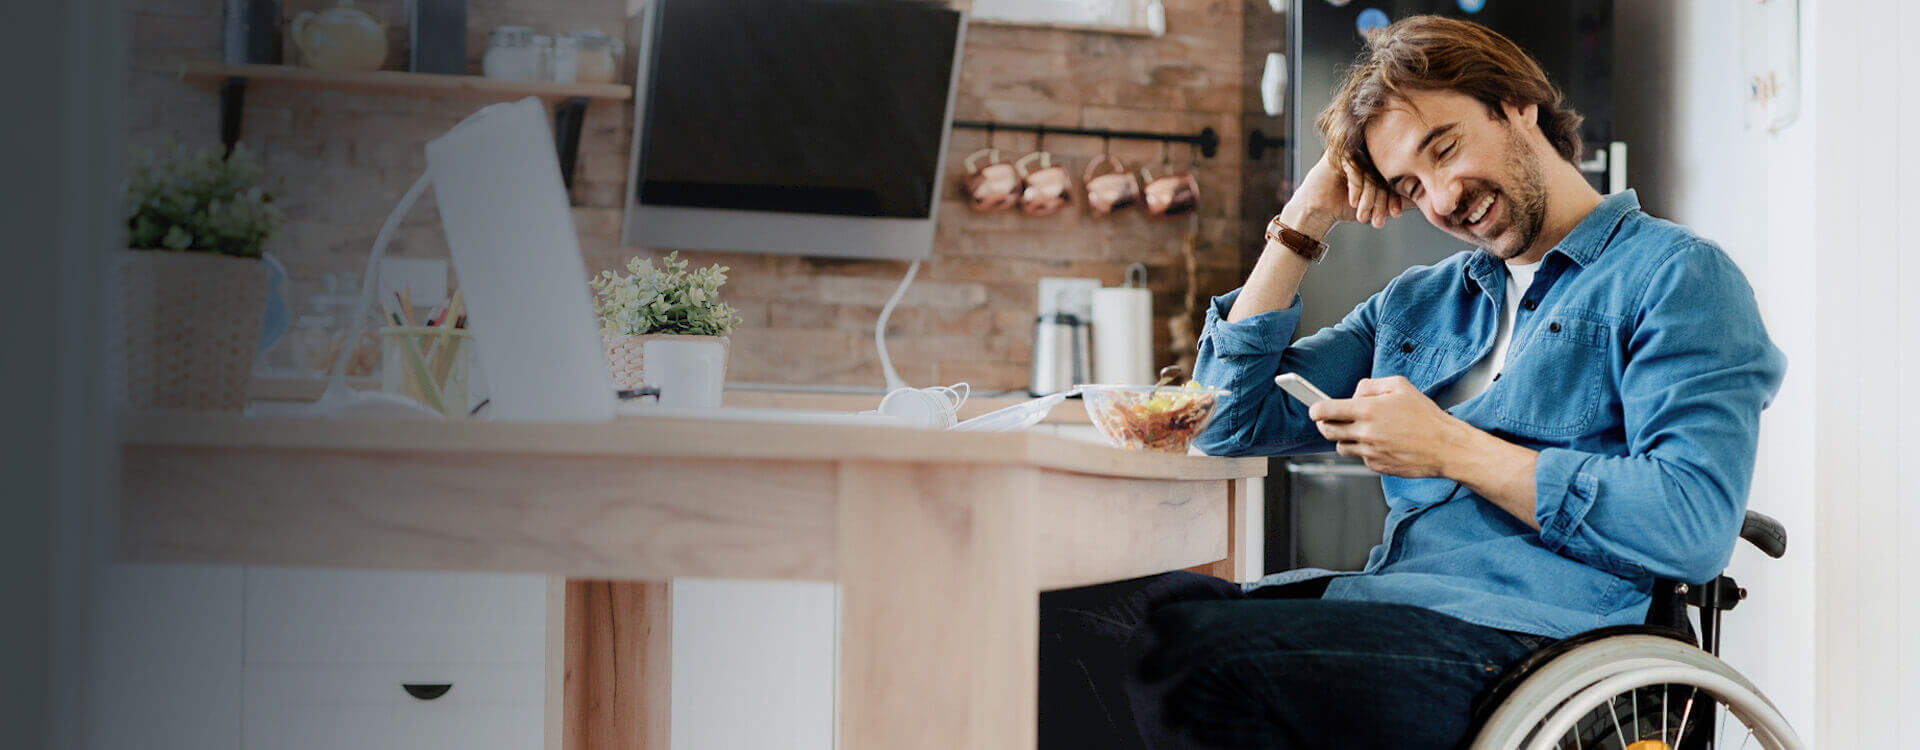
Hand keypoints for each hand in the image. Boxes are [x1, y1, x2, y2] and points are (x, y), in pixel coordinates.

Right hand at [1288, 152, 1403, 231]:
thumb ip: (1396, 200)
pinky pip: (1353, 168)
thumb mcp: (1375, 206)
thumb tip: (1423, 201)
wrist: (1316, 211)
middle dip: (1381, 201)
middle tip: (1379, 220)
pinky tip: (1352, 202)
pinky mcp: (1338, 154)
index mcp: (1377, 166)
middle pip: (1382, 176)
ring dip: (1368, 198)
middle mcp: (1366, 157)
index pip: (1392, 179)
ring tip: (1365, 217)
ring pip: (1368, 174)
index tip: (1395, 214)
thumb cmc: (1344, 208)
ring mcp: (1353, 154)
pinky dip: (1356, 187)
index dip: (1394, 197)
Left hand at [1307, 376, 1463, 477]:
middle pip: (1327, 430)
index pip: (1326, 410)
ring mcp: (1370, 452)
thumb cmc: (1426, 416)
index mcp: (1368, 410)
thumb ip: (1371, 385)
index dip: (1315, 409)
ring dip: (1344, 438)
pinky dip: (1364, 450)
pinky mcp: (1376, 466)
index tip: (1314, 409)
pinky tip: (1380, 443)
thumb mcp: (1400, 386)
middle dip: (1325, 424)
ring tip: (1361, 430)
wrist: (1445, 447)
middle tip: (1332, 419)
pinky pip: (1359, 457)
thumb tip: (1354, 393)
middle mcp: (1365, 432)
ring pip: (1341, 446)